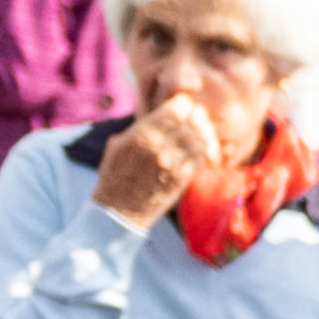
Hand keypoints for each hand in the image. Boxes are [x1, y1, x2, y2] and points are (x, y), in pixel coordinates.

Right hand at [88, 92, 227, 225]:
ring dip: (202, 133)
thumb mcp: (117, 146)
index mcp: (140, 136)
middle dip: (196, 117)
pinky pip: (202, 156)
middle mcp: (158, 147)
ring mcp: (172, 163)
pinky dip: (204, 150)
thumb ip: (139, 127)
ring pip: (201, 137)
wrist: (118, 213)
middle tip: (194, 119)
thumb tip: (158, 113)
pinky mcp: (182, 177)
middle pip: (193, 120)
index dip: (182, 105)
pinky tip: (199, 149)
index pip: (176, 108)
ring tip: (197, 134)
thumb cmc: (114, 177)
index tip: (181, 108)